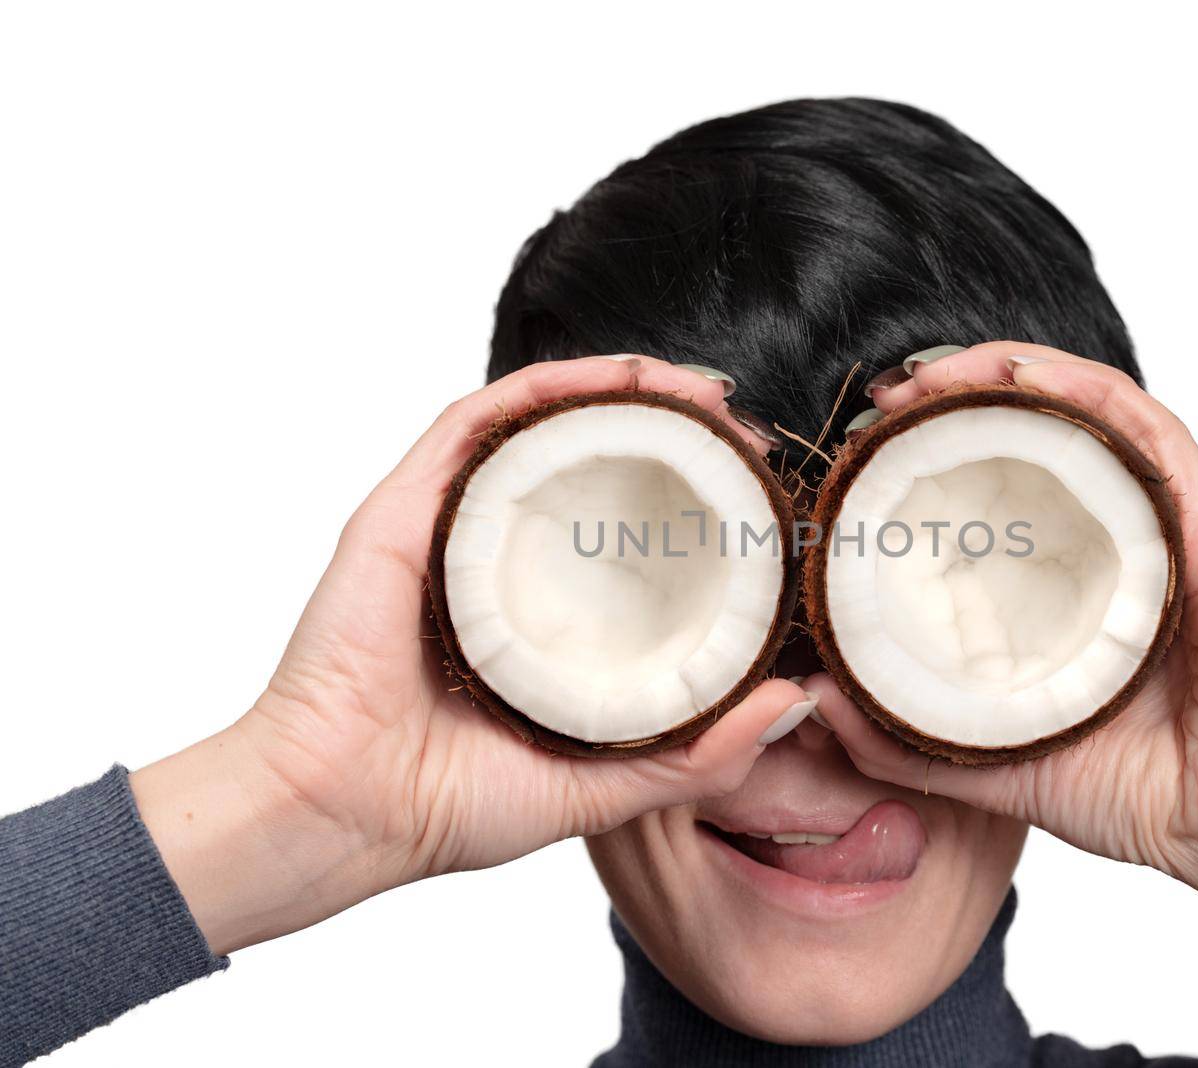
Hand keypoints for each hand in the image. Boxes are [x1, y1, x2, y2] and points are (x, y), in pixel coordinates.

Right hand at [132, 356, 807, 954]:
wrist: (340, 815)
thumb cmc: (450, 808)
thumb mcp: (604, 784)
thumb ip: (698, 754)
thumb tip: (793, 703)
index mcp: (541, 617)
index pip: (626, 534)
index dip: (697, 501)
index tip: (760, 493)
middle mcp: (498, 559)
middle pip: (591, 465)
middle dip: (672, 432)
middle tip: (740, 430)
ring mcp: (449, 528)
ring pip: (540, 428)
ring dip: (619, 392)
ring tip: (694, 389)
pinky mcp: (403, 511)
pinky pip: (477, 424)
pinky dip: (544, 392)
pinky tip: (612, 379)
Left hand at [811, 341, 1197, 950]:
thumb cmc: (1147, 798)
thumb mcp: (998, 765)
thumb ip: (908, 739)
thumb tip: (818, 700)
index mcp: (1081, 587)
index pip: (1013, 488)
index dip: (943, 451)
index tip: (872, 445)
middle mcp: (1127, 544)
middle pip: (1049, 436)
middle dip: (968, 397)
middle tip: (894, 398)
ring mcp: (1173, 531)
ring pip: (1097, 417)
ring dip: (1018, 376)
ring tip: (944, 372)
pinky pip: (1153, 438)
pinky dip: (1090, 395)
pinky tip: (1030, 376)